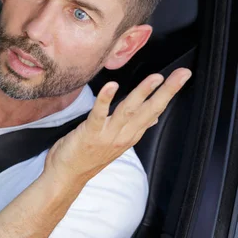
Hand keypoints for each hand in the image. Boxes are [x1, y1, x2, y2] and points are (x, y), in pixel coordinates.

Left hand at [45, 68, 191, 183]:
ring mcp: (108, 135)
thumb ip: (134, 128)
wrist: (67, 176)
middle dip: (167, 91)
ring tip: (156, 77)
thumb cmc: (87, 155)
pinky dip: (105, 100)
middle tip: (182, 74)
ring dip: (142, 93)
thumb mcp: (115, 142)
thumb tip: (153, 117)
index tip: (182, 75)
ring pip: (129, 111)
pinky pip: (99, 115)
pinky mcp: (90, 134)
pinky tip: (112, 86)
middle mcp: (123, 135)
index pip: (154, 110)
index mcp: (130, 134)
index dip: (169, 93)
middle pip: (149, 110)